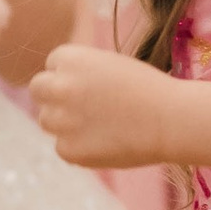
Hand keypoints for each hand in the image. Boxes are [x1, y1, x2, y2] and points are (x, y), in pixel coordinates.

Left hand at [32, 42, 188, 168]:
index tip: (90, 84)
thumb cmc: (148, 89)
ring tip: (100, 125)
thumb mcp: (110, 65)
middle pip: (38, 89)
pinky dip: (79, 147)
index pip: (53, 64)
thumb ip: (80, 73)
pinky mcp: (69, 150)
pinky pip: (63, 147)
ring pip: (47, 120)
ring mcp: (61, 121)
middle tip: (81, 105)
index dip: (70, 73)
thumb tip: (58, 86)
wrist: (172, 120)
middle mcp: (60, 87)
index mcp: (71, 59)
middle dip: (54, 95)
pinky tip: (106, 142)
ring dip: (65, 122)